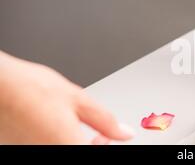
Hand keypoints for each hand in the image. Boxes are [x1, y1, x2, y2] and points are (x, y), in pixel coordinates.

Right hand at [0, 51, 133, 143]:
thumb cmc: (30, 89)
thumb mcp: (78, 99)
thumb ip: (106, 121)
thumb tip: (124, 132)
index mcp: (69, 146)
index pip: (98, 154)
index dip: (106, 146)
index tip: (108, 138)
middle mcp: (49, 153)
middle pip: (80, 153)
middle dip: (93, 146)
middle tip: (97, 134)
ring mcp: (35, 152)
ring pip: (64, 150)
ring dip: (73, 142)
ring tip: (69, 125)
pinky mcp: (22, 149)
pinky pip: (47, 147)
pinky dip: (55, 140)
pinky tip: (52, 127)